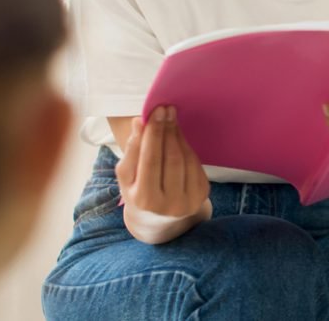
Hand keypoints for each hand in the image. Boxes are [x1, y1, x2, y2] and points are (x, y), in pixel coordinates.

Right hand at [115, 105, 209, 219]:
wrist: (158, 218)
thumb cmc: (137, 191)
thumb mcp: (126, 175)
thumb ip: (131, 150)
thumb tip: (139, 122)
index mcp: (145, 201)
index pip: (150, 160)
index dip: (154, 134)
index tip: (156, 111)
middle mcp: (169, 205)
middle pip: (171, 158)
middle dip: (168, 130)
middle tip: (166, 109)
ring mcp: (189, 201)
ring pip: (185, 159)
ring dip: (178, 135)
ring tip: (171, 119)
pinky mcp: (201, 194)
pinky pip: (195, 164)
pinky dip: (187, 146)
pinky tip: (178, 135)